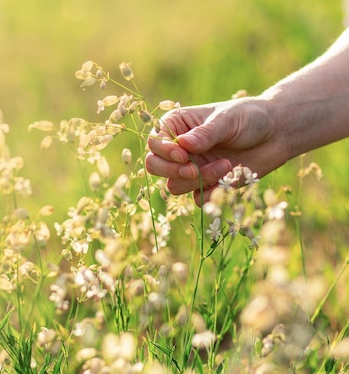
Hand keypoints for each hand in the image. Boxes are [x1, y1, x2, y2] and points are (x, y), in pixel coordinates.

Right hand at [144, 97, 289, 204]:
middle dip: (173, 171)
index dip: (163, 152)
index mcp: (177, 126)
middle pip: (155, 166)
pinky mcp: (205, 185)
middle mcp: (178, 148)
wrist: (276, 134)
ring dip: (198, 180)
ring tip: (226, 166)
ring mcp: (190, 168)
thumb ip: (205, 133)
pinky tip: (229, 178)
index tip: (183, 155)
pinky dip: (210, 193)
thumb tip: (182, 144)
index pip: (154, 143)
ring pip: (174, 185)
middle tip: (194, 170)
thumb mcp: (227, 119)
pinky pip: (196, 198)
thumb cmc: (250, 118)